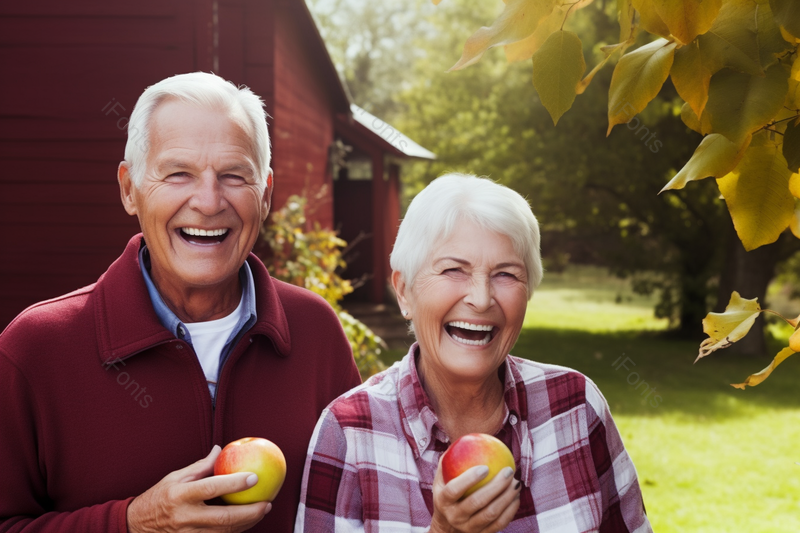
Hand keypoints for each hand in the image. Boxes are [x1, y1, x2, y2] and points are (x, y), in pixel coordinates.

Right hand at [127, 445, 270, 532]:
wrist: (137, 525)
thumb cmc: (159, 497)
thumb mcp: (176, 477)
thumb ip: (201, 466)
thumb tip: (221, 450)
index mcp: (180, 495)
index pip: (211, 488)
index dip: (234, 483)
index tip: (254, 477)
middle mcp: (184, 517)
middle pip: (223, 518)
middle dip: (250, 512)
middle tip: (267, 502)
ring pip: (224, 532)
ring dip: (247, 523)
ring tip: (262, 510)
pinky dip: (235, 531)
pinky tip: (246, 522)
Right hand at [429, 456, 520, 532]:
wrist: (447, 527)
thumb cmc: (446, 493)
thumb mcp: (441, 479)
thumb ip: (449, 460)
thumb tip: (464, 439)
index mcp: (443, 501)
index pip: (455, 490)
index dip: (469, 479)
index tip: (485, 467)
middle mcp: (455, 516)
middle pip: (477, 502)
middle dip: (496, 486)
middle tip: (508, 471)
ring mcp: (468, 528)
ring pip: (491, 514)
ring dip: (507, 498)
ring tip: (516, 483)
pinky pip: (500, 523)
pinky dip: (511, 510)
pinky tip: (516, 496)